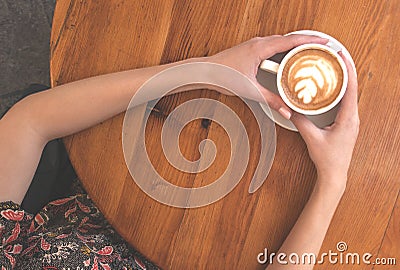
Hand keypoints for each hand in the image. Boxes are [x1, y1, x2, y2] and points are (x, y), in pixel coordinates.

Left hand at [207, 35, 327, 118]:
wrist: (206, 71)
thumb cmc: (223, 75)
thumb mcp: (250, 90)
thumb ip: (270, 100)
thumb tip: (285, 110)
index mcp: (261, 48)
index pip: (291, 41)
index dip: (310, 41)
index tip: (325, 42)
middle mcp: (259, 42)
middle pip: (289, 38)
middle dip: (307, 41)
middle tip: (322, 47)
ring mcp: (254, 44)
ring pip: (281, 41)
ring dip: (295, 44)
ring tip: (309, 51)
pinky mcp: (251, 49)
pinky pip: (273, 45)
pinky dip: (284, 48)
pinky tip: (287, 57)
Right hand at [291, 53, 358, 189]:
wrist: (335, 173)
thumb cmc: (328, 159)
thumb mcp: (311, 138)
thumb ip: (300, 121)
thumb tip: (290, 108)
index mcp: (348, 118)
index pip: (351, 88)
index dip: (348, 70)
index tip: (342, 56)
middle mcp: (353, 117)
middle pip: (352, 87)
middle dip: (346, 69)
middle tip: (337, 55)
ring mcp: (350, 120)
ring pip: (350, 94)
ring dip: (343, 79)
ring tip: (334, 67)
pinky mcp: (346, 123)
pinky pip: (345, 102)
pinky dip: (340, 91)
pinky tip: (332, 87)